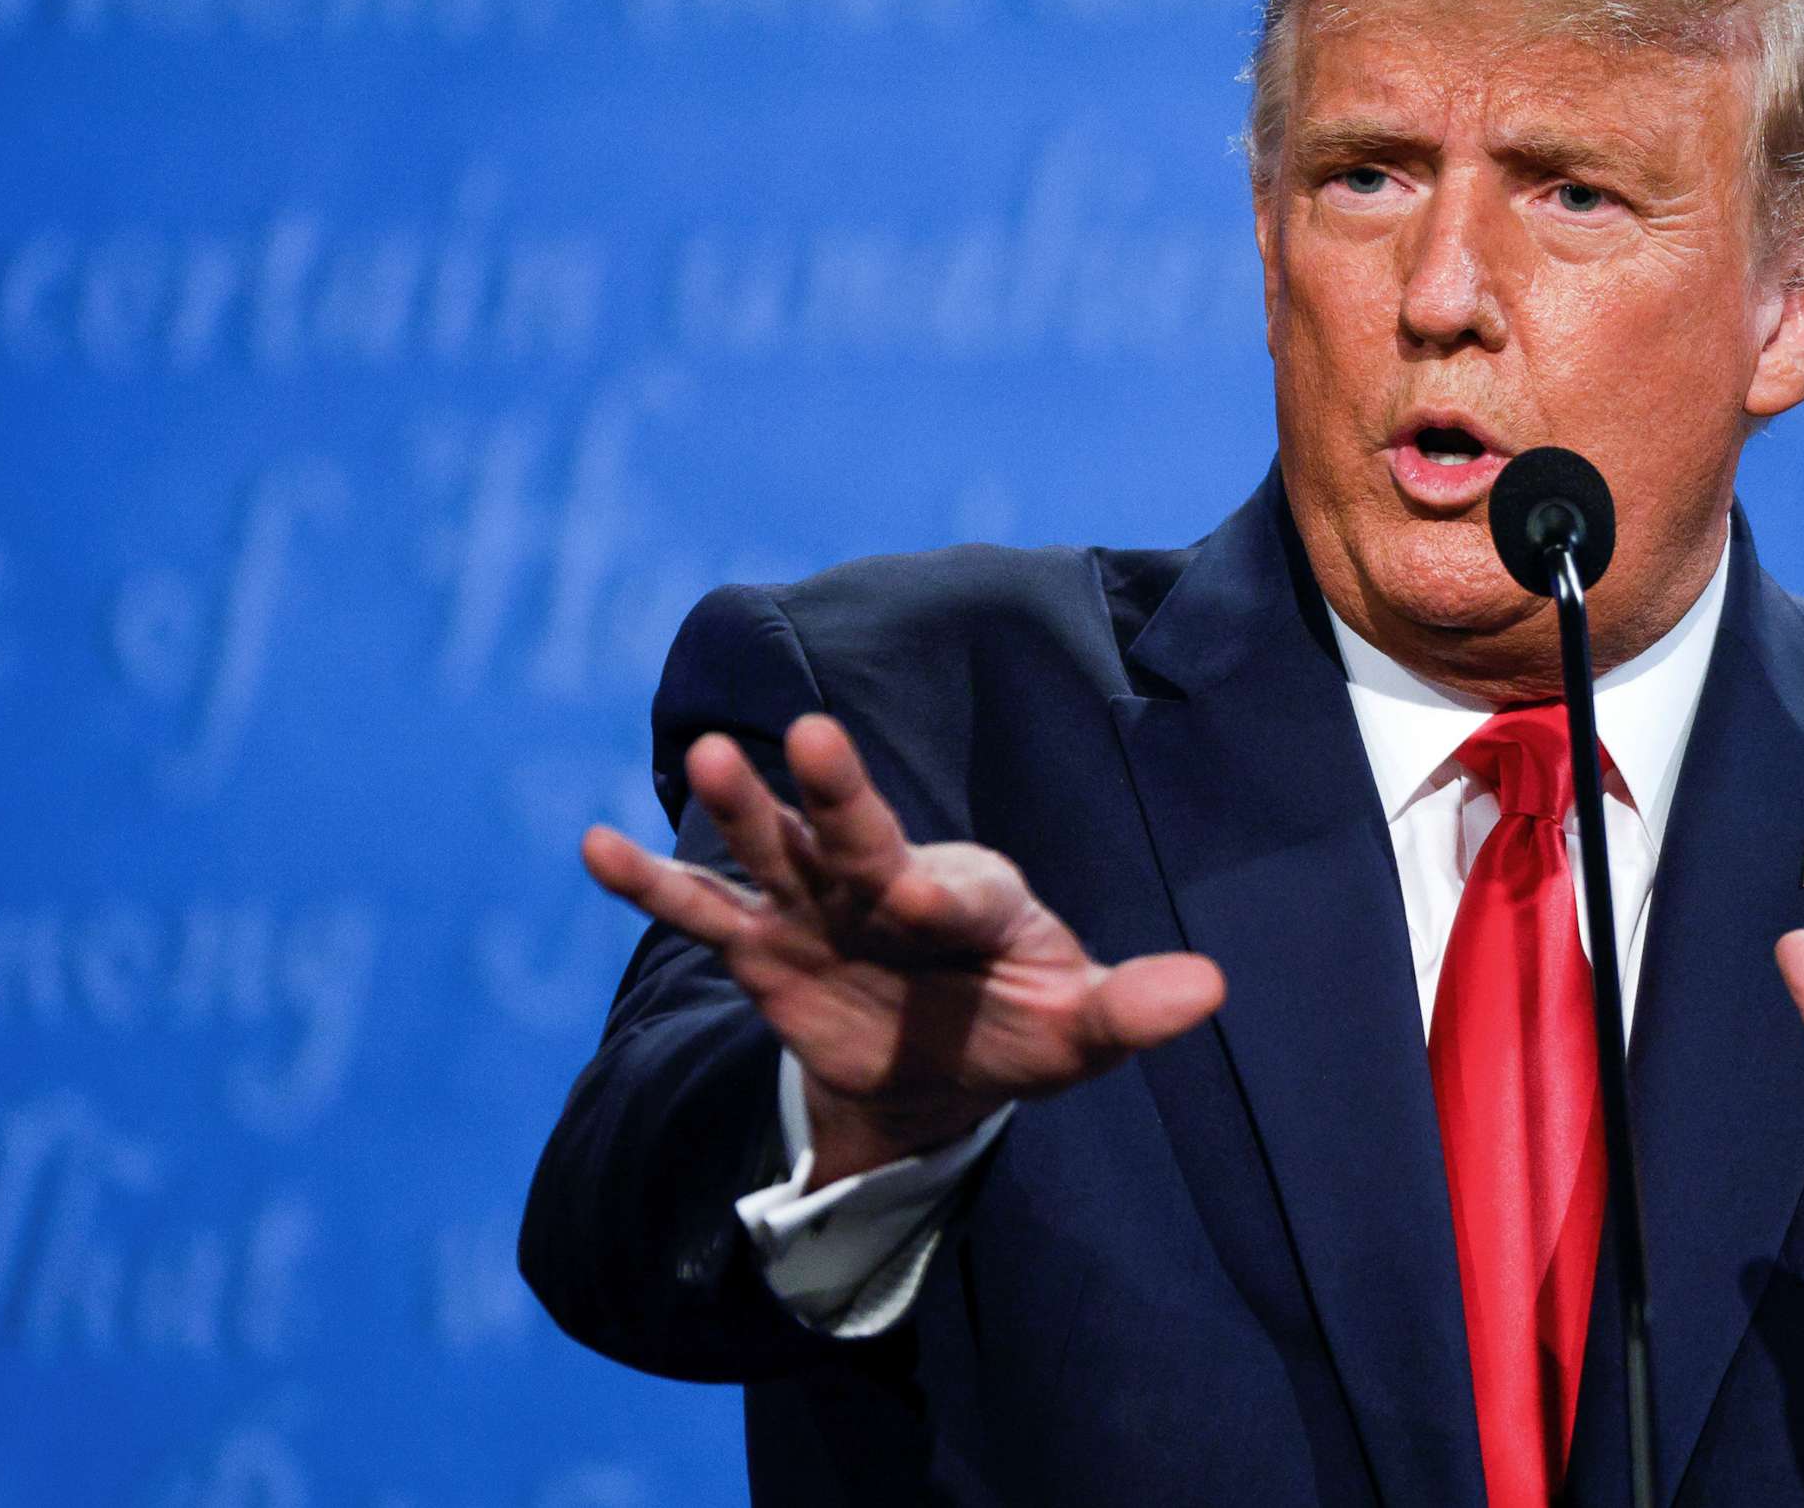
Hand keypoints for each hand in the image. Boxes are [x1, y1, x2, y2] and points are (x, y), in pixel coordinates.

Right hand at [582, 713, 1227, 1184]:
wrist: (940, 1064)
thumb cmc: (1022, 1026)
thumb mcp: (1078, 1032)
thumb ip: (1130, 1008)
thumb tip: (1209, 990)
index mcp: (975, 898)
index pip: (957, 890)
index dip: (938, 892)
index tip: (918, 897)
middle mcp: (890, 886)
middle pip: (860, 836)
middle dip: (839, 796)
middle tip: (815, 739)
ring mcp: (821, 911)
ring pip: (777, 853)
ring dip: (744, 810)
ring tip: (708, 754)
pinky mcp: (766, 949)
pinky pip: (703, 915)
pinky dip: (651, 884)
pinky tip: (594, 847)